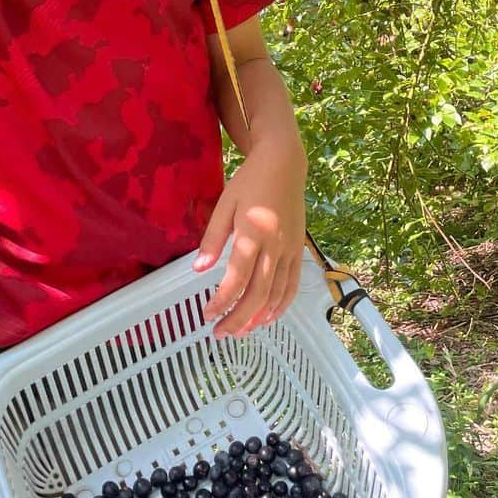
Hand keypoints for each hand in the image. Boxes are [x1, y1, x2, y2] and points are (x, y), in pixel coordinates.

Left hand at [194, 144, 305, 337]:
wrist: (284, 163)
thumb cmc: (250, 181)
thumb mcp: (225, 205)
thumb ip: (213, 238)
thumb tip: (199, 269)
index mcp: (253, 233)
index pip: (237, 278)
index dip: (221, 301)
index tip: (207, 315)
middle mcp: (274, 245)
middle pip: (258, 293)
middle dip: (238, 318)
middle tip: (220, 334)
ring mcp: (289, 249)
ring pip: (276, 293)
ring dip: (258, 317)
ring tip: (240, 332)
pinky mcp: (298, 249)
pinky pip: (292, 284)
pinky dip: (282, 304)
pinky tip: (269, 317)